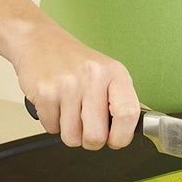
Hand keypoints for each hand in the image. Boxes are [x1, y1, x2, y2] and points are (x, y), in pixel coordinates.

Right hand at [14, 22, 139, 149]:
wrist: (39, 40)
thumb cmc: (76, 61)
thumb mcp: (109, 74)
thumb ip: (124, 101)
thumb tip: (141, 127)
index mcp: (115, 74)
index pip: (128, 115)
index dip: (122, 136)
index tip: (116, 140)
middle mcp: (93, 77)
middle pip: (96, 136)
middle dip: (91, 140)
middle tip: (88, 127)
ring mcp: (68, 85)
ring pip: (72, 137)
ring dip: (70, 133)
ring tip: (70, 112)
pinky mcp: (45, 92)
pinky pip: (51, 129)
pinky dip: (53, 124)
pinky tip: (56, 106)